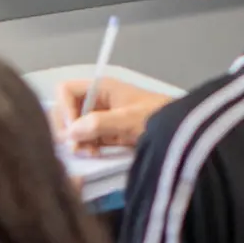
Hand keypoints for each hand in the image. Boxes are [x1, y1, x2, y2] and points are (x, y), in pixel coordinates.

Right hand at [53, 76, 171, 151]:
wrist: (178, 132)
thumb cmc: (157, 116)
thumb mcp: (128, 119)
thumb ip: (98, 124)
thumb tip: (71, 132)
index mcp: (100, 87)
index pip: (65, 91)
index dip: (64, 109)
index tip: (73, 131)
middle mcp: (96, 100)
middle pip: (65, 110)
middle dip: (68, 129)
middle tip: (78, 148)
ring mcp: (99, 117)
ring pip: (73, 127)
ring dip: (76, 141)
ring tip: (90, 153)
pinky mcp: (105, 134)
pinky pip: (84, 139)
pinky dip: (85, 147)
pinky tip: (95, 155)